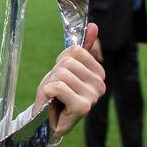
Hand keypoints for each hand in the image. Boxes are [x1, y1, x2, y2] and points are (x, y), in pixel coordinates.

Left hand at [35, 22, 105, 137]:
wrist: (45, 121)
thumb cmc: (55, 94)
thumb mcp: (65, 67)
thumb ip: (81, 48)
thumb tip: (94, 25)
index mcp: (99, 72)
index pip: (76, 51)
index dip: (61, 61)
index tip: (62, 76)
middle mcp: (101, 84)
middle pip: (68, 62)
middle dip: (55, 74)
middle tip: (57, 90)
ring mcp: (93, 96)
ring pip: (62, 74)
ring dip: (51, 84)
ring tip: (55, 97)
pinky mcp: (83, 107)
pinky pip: (57, 87)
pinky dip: (48, 93)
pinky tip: (53, 104)